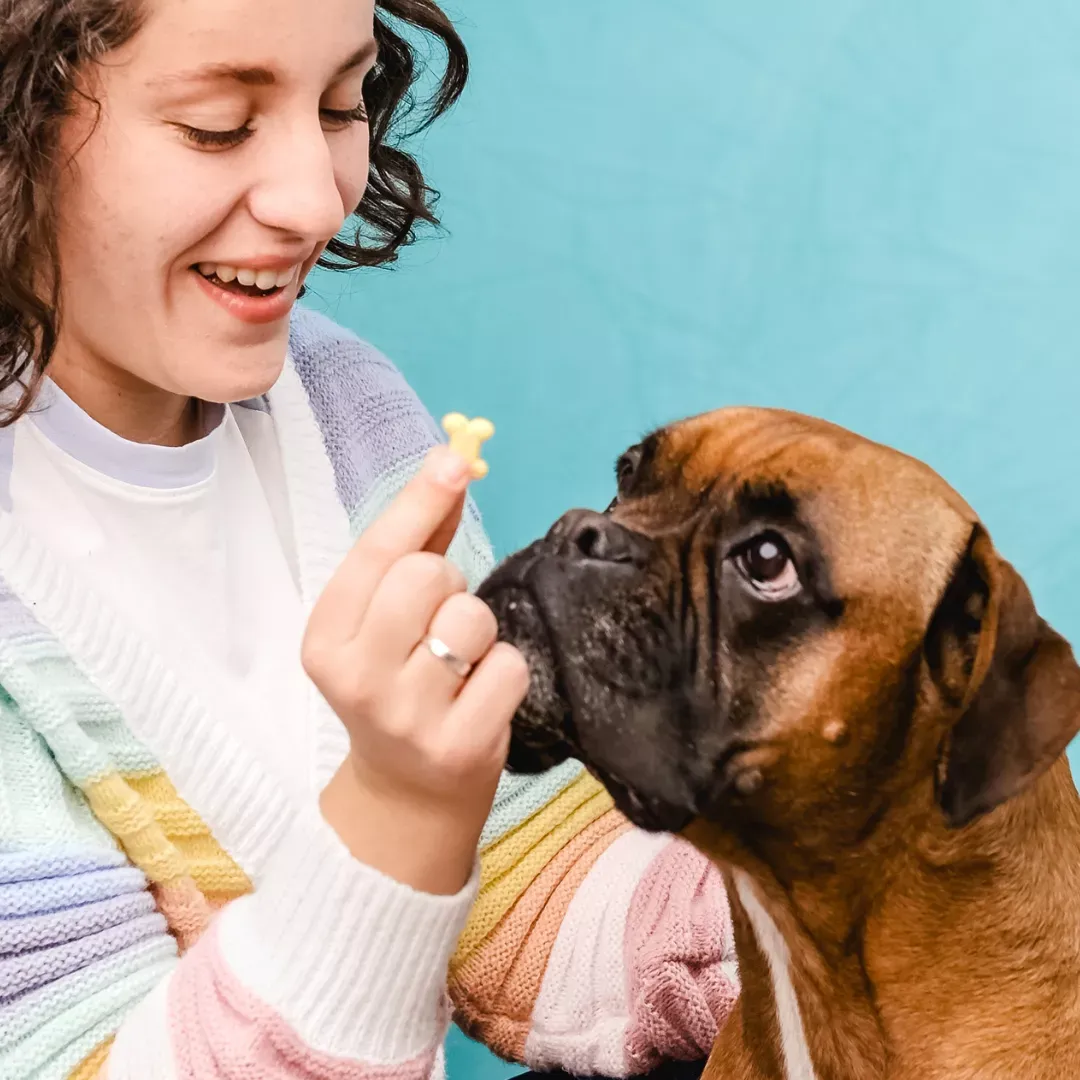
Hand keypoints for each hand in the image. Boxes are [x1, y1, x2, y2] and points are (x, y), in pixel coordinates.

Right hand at [303, 446, 529, 893]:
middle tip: (437, 623)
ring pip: (472, 618)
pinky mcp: (460, 746)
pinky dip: (505, 674)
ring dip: (478, 634)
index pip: (376, 553)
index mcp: (323, 640)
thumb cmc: (398, 684)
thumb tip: (451, 464)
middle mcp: (355, 679)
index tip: (454, 459)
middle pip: (426, 576)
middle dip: (447, 585)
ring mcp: (406, 717)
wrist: (408, 793)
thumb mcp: (383, 622)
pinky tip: (478, 699)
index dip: (419, 501)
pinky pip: (509, 665)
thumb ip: (414, 544)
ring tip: (457, 668)